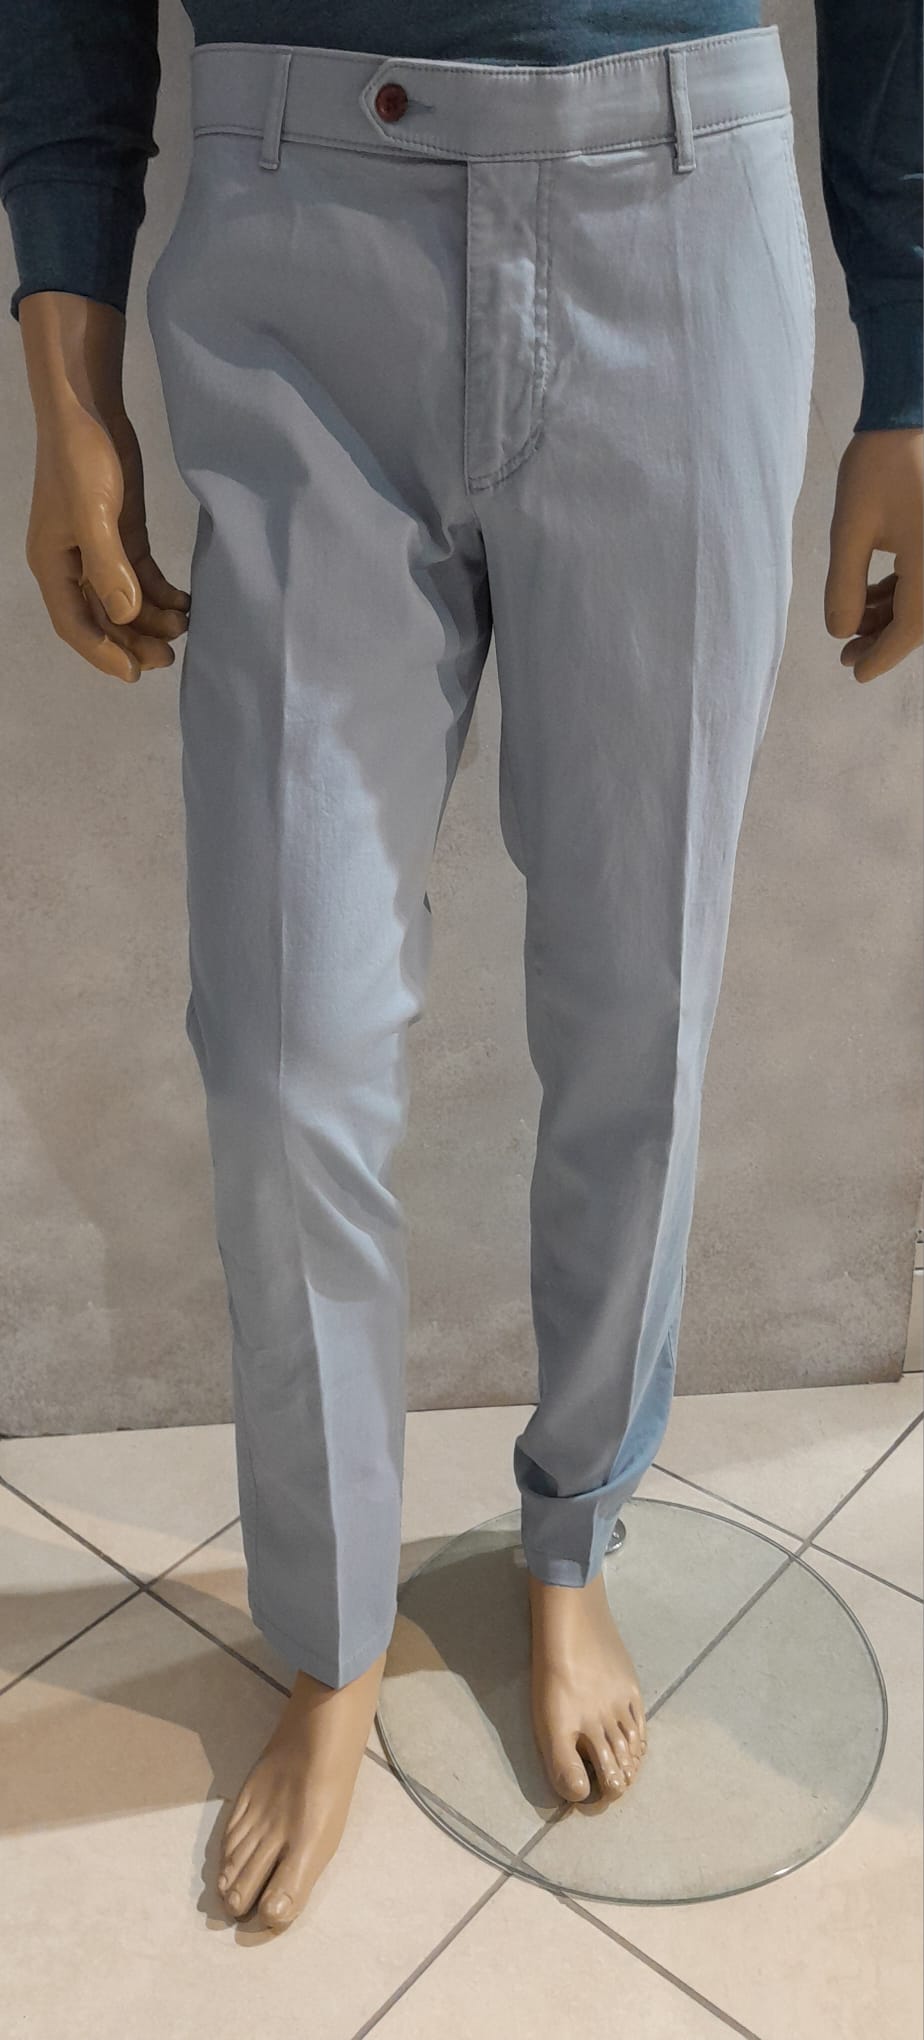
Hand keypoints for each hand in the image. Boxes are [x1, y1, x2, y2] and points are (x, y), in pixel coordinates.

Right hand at [25, 396, 189, 683]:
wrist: (89, 408)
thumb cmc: (82, 459)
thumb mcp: (94, 514)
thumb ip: (108, 568)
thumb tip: (126, 616)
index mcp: (53, 566)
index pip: (75, 625)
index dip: (103, 653)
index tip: (135, 673)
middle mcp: (72, 565)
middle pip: (102, 619)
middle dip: (133, 641)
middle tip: (169, 656)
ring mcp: (98, 551)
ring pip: (124, 602)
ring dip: (152, 619)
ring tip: (184, 626)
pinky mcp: (122, 534)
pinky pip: (141, 578)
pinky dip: (161, 594)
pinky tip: (185, 604)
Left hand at [824, 427, 922, 682]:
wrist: (909, 416)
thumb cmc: (879, 465)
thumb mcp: (850, 529)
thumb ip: (844, 585)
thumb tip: (840, 633)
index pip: (910, 630)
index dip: (881, 656)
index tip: (854, 674)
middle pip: (920, 621)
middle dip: (884, 640)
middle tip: (847, 655)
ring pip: (922, 601)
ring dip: (891, 617)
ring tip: (853, 626)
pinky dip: (902, 593)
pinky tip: (872, 597)